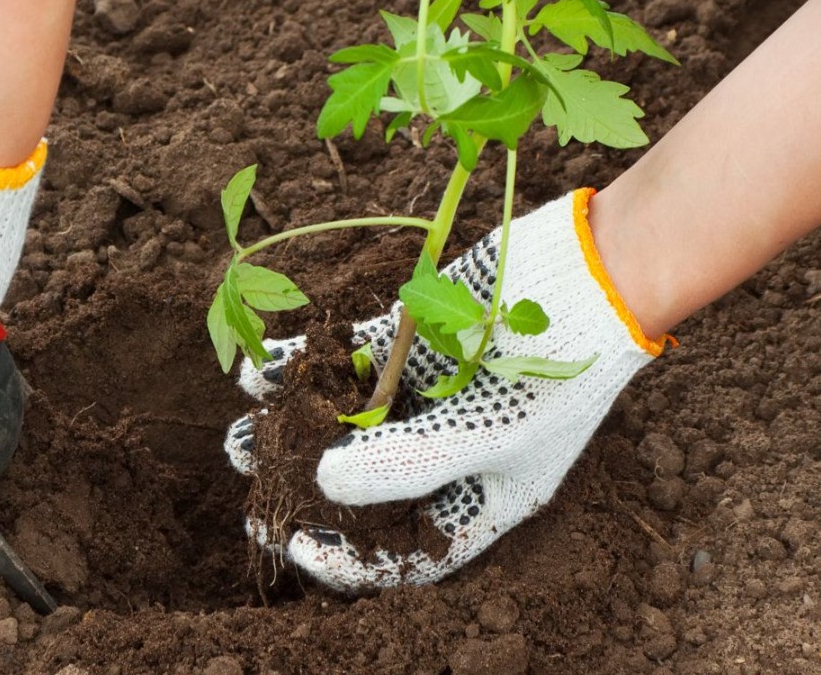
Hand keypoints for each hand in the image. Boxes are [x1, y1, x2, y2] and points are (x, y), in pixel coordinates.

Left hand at [225, 190, 666, 592]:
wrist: (591, 272)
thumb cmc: (553, 372)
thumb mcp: (483, 437)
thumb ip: (402, 466)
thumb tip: (323, 484)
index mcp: (482, 494)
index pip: (409, 550)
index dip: (350, 558)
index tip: (293, 543)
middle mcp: (449, 448)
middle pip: (365, 481)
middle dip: (304, 481)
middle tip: (249, 474)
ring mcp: (430, 393)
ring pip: (348, 419)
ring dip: (294, 422)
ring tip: (238, 429)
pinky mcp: (415, 340)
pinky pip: (350, 359)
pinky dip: (306, 362)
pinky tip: (258, 370)